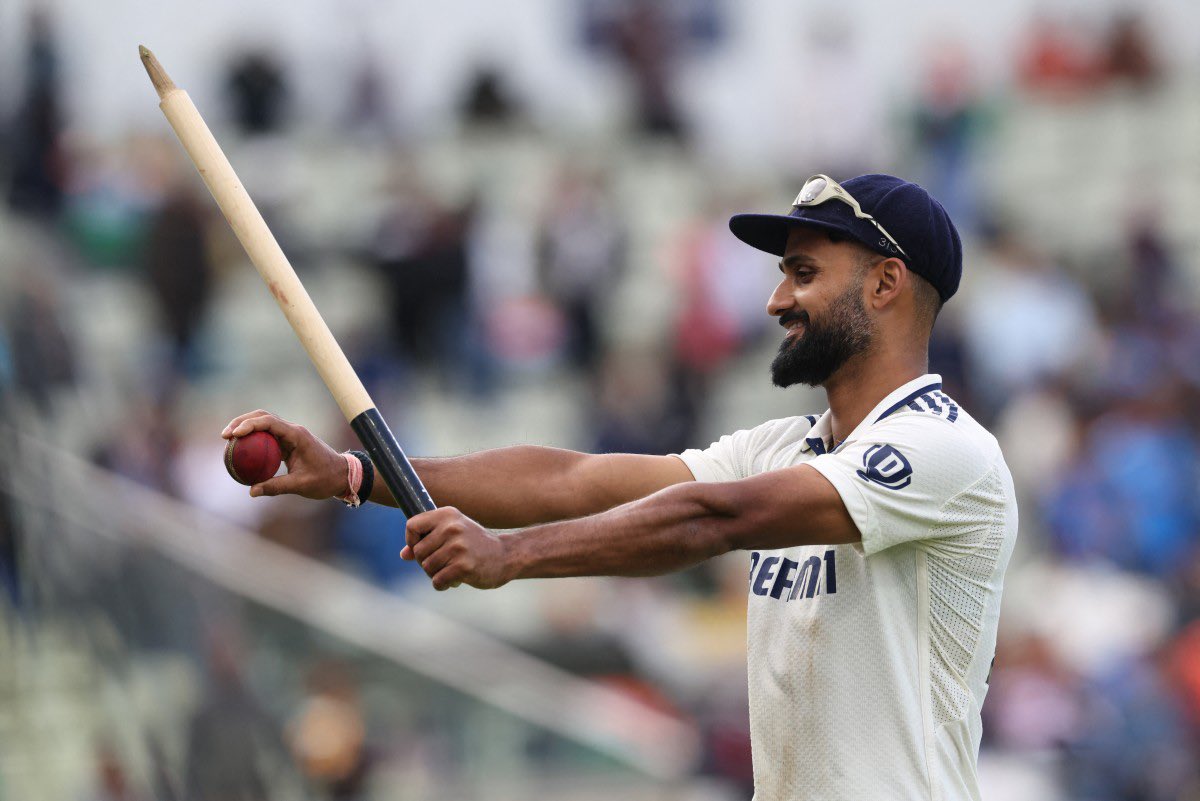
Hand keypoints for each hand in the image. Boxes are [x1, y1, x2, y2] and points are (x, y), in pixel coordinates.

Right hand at [221, 410, 349, 498]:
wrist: (342, 475)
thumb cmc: (325, 479)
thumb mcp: (301, 485)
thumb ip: (276, 487)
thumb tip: (251, 491)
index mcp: (297, 435)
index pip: (269, 423)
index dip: (249, 425)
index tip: (234, 435)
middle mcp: (293, 430)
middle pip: (263, 417)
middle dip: (242, 422)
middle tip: (224, 436)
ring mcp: (291, 435)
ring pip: (264, 424)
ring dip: (246, 428)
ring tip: (227, 440)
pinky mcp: (289, 442)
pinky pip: (268, 437)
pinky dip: (253, 440)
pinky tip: (241, 451)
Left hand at [401, 507, 513, 590]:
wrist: (505, 556)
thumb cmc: (474, 544)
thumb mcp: (452, 533)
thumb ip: (427, 540)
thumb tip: (404, 555)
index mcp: (447, 515)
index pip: (412, 525)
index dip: (412, 541)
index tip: (422, 548)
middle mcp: (452, 528)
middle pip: (419, 551)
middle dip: (426, 562)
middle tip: (442, 563)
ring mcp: (458, 547)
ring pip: (427, 567)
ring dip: (436, 574)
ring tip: (450, 570)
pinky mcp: (464, 566)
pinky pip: (438, 580)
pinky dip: (442, 584)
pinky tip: (454, 580)